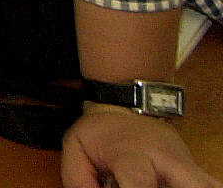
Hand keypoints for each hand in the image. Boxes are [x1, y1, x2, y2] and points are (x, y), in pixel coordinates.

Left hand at [62, 105, 219, 187]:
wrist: (128, 105)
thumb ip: (79, 180)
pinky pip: (210, 186)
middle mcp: (165, 160)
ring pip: (207, 184)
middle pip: (189, 184)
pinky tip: (173, 187)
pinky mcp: (198, 174)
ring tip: (166, 187)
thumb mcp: (76, 147)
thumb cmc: (102, 131)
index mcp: (131, 152)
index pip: (139, 180)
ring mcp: (187, 167)